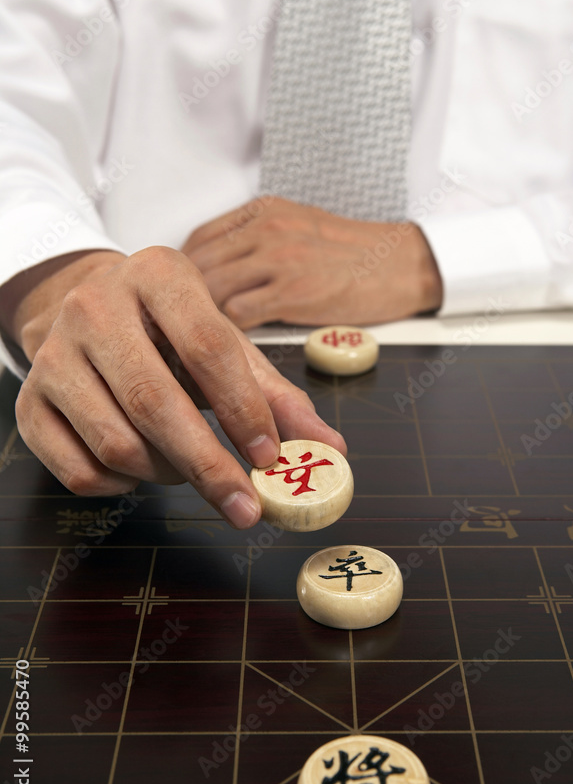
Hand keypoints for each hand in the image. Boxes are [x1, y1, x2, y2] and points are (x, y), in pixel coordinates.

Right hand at [5, 247, 344, 527]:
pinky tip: (144, 472)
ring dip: (165, 476)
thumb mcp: (227, 345)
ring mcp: (54, 353)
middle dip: (208, 465)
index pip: (206, 346)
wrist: (90, 309)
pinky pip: (77, 469)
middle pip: (154, 401)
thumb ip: (277, 395)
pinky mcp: (29, 400)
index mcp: (158, 275)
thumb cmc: (172, 331)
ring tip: (192, 470)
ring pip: (115, 443)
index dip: (242, 408)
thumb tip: (331, 448)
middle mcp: (95, 306)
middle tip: (245, 507)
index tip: (270, 458)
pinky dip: (121, 488)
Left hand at [181, 197, 442, 328]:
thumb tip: (221, 272)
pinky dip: (226, 335)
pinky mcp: (292, 291)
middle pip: (197, 266)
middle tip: (178, 329)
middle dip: (181, 300)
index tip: (176, 298)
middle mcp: (264, 229)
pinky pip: (237, 315)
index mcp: (264, 212)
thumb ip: (258, 242)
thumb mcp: (301, 227)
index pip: (199, 240)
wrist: (404, 264)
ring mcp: (277, 259)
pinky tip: (229, 348)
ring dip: (200, 320)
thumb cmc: (357, 253)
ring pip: (210, 291)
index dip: (181, 274)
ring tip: (198, 343)